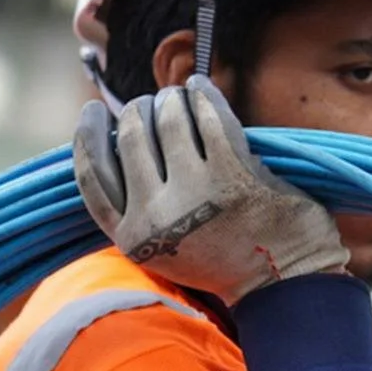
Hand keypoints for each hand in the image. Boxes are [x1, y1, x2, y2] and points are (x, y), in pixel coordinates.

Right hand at [74, 76, 348, 304]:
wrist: (283, 282)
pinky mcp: (231, 173)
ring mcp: (194, 192)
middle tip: (151, 103)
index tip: (95, 110)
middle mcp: (156, 216)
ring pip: (167, 120)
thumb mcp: (165, 247)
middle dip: (139, 111)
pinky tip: (201, 88)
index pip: (93, 177)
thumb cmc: (225, 259)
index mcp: (134, 238)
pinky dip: (203, 95)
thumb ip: (141, 205)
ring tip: (179, 97)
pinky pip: (208, 116)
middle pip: (130, 139)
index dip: (88, 136)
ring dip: (172, 100)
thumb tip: (124, 136)